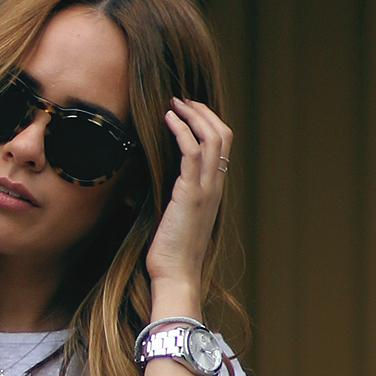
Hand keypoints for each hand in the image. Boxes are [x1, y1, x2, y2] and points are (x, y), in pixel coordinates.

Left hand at [147, 96, 231, 309]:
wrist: (176, 276)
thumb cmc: (171, 254)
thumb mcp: (175, 218)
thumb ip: (175, 198)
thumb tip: (153, 183)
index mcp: (214, 192)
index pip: (223, 147)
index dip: (208, 124)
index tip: (188, 112)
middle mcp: (216, 187)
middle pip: (223, 135)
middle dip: (203, 112)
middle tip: (181, 100)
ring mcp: (207, 190)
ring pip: (212, 138)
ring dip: (192, 115)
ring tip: (174, 103)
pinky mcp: (191, 194)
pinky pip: (193, 151)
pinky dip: (181, 129)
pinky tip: (168, 118)